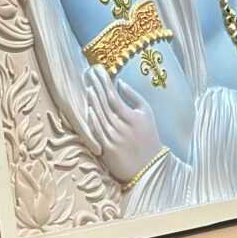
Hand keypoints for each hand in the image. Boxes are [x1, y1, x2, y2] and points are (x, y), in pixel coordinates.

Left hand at [82, 66, 161, 182]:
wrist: (149, 167)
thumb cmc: (148, 137)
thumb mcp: (147, 114)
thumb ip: (134, 97)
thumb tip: (120, 83)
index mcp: (134, 117)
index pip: (114, 96)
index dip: (104, 83)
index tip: (98, 70)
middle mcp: (123, 127)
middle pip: (105, 104)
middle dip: (96, 87)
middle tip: (89, 72)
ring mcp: (114, 138)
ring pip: (100, 116)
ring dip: (93, 100)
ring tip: (87, 85)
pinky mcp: (107, 149)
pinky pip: (97, 132)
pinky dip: (92, 119)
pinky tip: (88, 108)